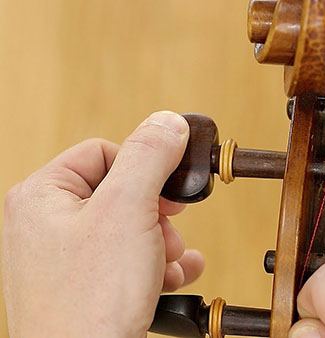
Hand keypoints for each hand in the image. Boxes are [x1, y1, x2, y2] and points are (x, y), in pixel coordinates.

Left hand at [2, 111, 203, 337]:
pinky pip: (124, 261)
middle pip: (119, 192)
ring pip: (128, 229)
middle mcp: (45, 226)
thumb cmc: (91, 300)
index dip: (143, 168)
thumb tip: (168, 121)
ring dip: (161, 242)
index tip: (167, 191)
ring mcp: (63, 260)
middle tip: (167, 232)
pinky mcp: (83, 287)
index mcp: (42, 196)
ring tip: (169, 263)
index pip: (102, 152)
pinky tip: (171, 279)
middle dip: (156, 214)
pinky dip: (153, 267)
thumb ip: (149, 157)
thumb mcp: (129, 210)